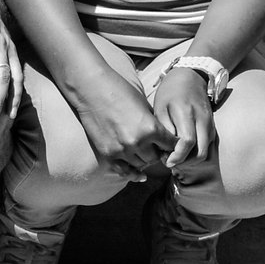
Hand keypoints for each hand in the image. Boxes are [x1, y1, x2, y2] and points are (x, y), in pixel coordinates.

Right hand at [68, 64, 163, 178]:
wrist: (91, 88)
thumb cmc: (120, 91)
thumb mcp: (144, 106)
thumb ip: (154, 124)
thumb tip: (164, 139)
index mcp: (151, 128)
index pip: (171, 145)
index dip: (172, 144)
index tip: (171, 144)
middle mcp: (137, 142)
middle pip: (156, 158)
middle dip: (157, 152)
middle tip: (155, 148)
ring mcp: (121, 150)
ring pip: (141, 164)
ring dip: (144, 159)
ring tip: (144, 153)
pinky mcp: (108, 153)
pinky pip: (124, 171)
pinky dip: (133, 174)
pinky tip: (140, 175)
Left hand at [150, 64, 215, 167]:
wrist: (190, 78)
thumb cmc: (170, 93)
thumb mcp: (160, 108)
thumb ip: (164, 129)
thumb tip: (166, 150)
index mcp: (187, 113)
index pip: (188, 142)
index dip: (178, 156)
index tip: (166, 161)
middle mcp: (202, 120)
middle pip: (200, 152)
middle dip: (185, 162)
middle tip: (169, 160)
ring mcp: (210, 124)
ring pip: (205, 152)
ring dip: (191, 159)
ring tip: (175, 156)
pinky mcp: (212, 127)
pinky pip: (207, 146)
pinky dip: (196, 153)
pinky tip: (183, 150)